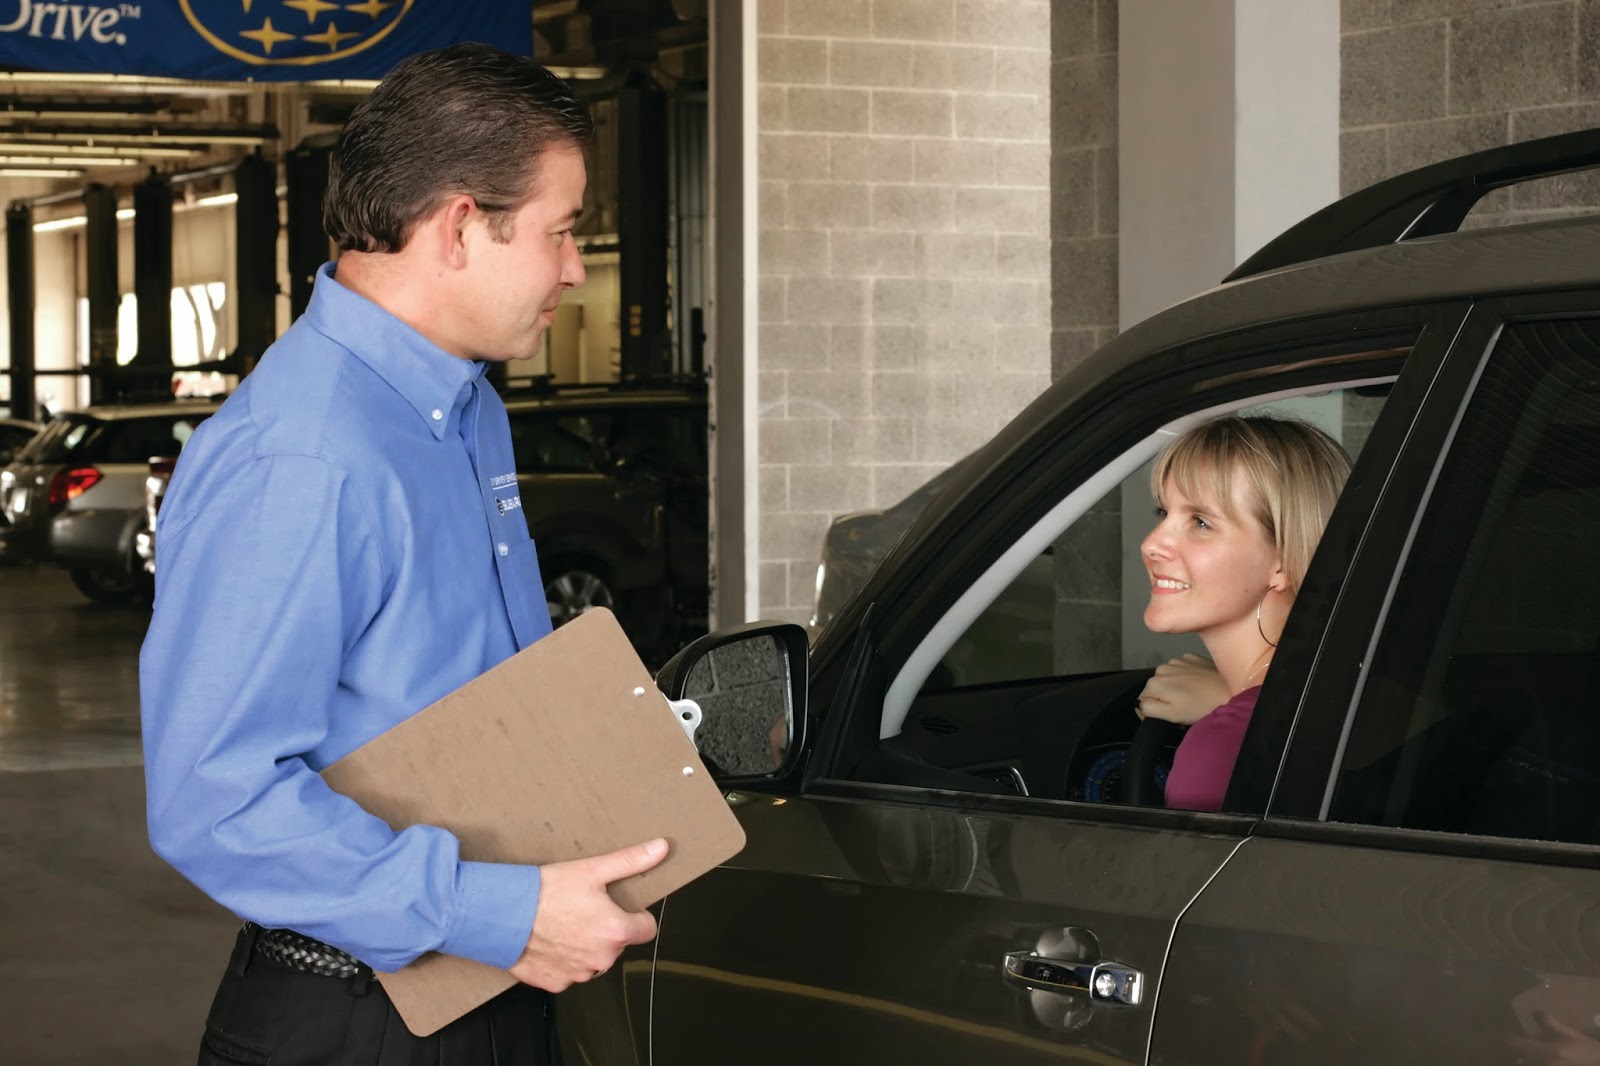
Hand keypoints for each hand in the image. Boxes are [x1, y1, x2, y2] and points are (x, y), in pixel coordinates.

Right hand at [509, 838, 668, 991]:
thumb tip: (660, 848)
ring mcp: (579, 974)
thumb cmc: (545, 892)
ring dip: (586, 945)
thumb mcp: (591, 870)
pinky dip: (564, 959)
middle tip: (583, 910)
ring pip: (594, 959)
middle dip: (606, 928)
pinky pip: (570, 972)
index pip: (647, 930)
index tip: (620, 908)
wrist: (502, 915)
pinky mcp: (557, 983)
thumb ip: (630, 861)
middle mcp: (601, 959)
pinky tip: (551, 940)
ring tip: (564, 923)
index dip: (636, 916)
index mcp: (616, 931)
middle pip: (618, 943)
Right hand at [1136, 653, 1228, 724]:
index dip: (1155, 712)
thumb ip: (1148, 709)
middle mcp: (1162, 668)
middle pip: (1156, 689)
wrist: (1232, 693)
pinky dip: (1187, 679)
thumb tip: (1139, 705)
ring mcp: (1178, 661)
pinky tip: (1199, 687)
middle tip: (1183, 710)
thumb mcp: (1171, 715)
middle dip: (1165, 699)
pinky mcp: (1192, 658)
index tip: (1171, 717)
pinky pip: (1182, 670)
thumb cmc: (1203, 707)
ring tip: (1193, 699)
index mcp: (1154, 682)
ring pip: (1169, 679)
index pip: (1143, 701)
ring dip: (1176, 689)